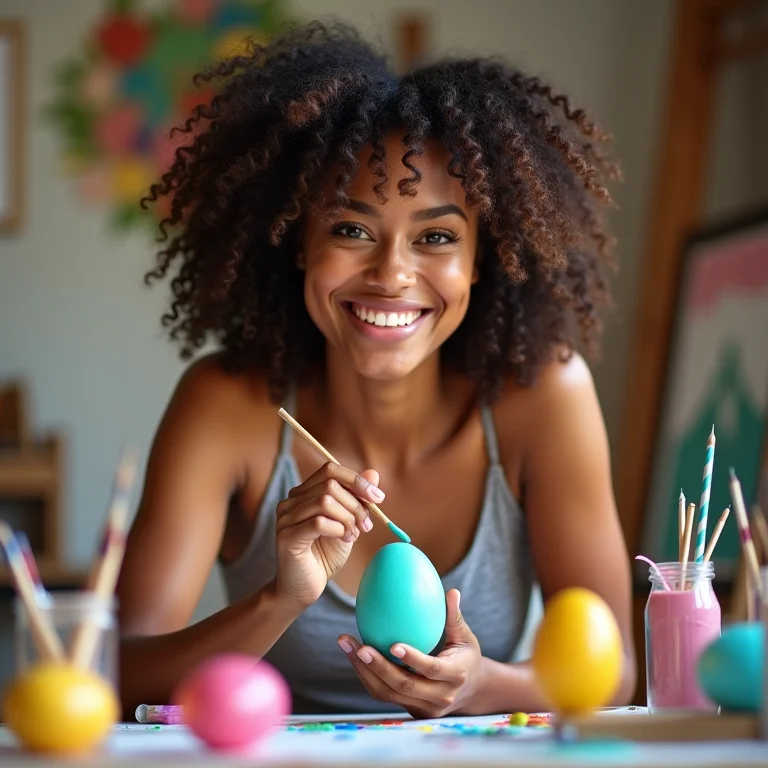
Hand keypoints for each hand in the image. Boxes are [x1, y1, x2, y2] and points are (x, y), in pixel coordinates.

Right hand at [275, 462, 382, 606]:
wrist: (304, 588)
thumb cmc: (324, 555)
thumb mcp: (347, 523)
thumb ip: (357, 499)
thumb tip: (373, 474)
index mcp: (303, 494)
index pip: (329, 470)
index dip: (356, 480)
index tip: (377, 497)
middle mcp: (290, 501)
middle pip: (330, 485)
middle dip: (356, 505)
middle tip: (366, 525)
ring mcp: (285, 518)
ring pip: (325, 502)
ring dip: (348, 519)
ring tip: (352, 535)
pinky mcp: (287, 536)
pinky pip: (319, 522)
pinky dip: (338, 530)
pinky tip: (343, 540)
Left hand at [338, 589, 482, 717]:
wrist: (471, 691)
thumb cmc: (466, 655)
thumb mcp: (465, 637)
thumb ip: (455, 616)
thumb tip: (451, 592)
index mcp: (455, 675)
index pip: (431, 669)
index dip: (412, 659)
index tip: (393, 645)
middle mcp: (439, 696)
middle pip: (404, 686)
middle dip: (378, 667)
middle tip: (359, 646)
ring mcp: (423, 707)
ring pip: (388, 694)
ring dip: (364, 671)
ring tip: (347, 646)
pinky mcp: (410, 710)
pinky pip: (384, 695)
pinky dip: (367, 676)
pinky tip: (354, 655)